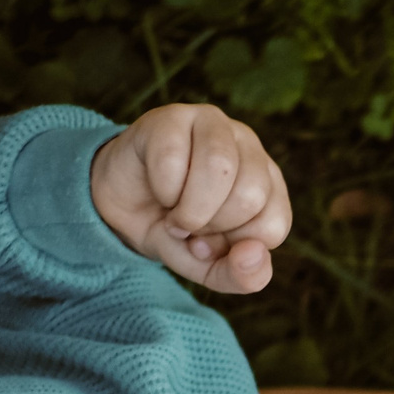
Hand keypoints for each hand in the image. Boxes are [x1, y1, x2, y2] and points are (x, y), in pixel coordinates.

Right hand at [89, 104, 293, 295]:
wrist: (119, 211)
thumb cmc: (175, 232)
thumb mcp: (210, 267)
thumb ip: (243, 276)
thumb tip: (254, 254)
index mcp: (269, 183)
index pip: (274, 225)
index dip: (235, 246)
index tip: (211, 241)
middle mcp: (249, 146)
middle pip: (250, 196)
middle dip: (211, 226)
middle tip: (189, 225)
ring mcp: (212, 125)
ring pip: (219, 169)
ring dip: (189, 209)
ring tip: (174, 213)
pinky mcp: (171, 117)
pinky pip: (174, 161)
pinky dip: (161, 190)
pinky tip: (157, 187)